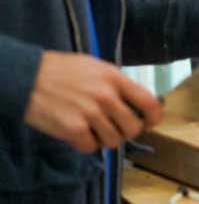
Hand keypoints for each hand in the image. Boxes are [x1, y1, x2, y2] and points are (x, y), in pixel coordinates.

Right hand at [24, 51, 161, 152]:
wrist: (29, 77)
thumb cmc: (63, 69)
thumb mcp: (96, 66)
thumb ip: (116, 82)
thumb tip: (133, 99)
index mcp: (115, 78)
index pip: (148, 102)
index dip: (154, 117)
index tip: (151, 123)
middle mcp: (106, 97)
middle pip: (133, 127)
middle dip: (127, 131)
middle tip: (116, 128)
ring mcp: (90, 114)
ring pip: (113, 140)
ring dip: (106, 139)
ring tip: (95, 129)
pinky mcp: (73, 129)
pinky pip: (91, 147)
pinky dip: (87, 144)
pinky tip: (79, 133)